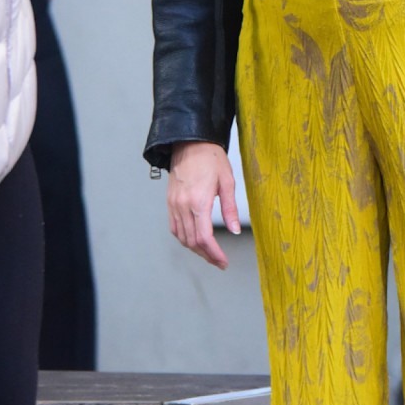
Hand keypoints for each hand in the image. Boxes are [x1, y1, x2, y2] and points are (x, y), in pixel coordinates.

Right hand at [167, 141, 240, 269]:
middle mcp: (183, 206)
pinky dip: (184, 238)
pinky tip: (194, 240)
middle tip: (219, 262)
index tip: (223, 262)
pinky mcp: (170, 202)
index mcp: (199, 202)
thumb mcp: (227, 181)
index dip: (214, 254)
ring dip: (195, 249)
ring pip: (182, 237)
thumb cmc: (210, 158)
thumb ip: (230, 208)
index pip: (204, 238)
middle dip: (206, 255)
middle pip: (192, 242)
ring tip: (209, 254)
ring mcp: (174, 204)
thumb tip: (235, 230)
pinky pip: (174, 227)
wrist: (189, 142)